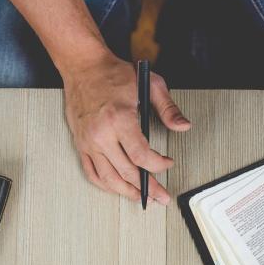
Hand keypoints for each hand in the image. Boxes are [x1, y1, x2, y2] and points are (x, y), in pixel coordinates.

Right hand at [63, 54, 190, 203]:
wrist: (83, 67)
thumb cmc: (113, 74)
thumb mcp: (149, 84)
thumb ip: (168, 108)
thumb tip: (183, 126)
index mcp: (119, 119)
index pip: (141, 155)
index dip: (158, 166)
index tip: (167, 164)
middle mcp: (101, 134)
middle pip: (127, 172)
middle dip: (148, 187)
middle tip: (161, 195)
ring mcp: (89, 142)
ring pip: (108, 178)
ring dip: (127, 192)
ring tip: (142, 198)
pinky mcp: (81, 144)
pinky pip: (92, 173)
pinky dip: (106, 185)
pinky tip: (118, 188)